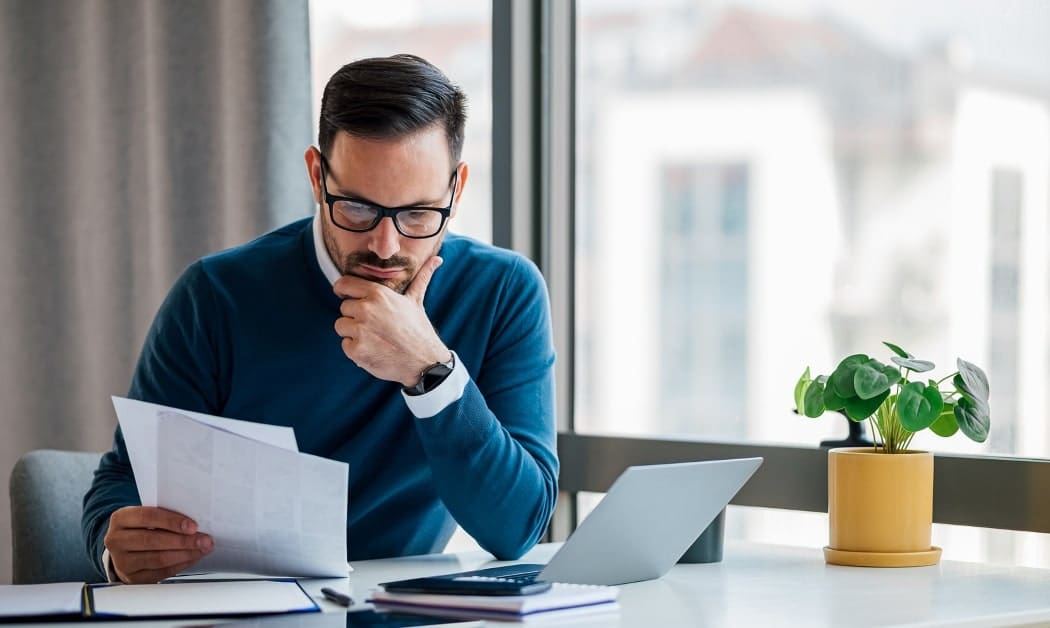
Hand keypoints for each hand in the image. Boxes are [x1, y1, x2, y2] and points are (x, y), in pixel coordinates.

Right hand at [104, 506, 212, 583]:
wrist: (123, 549)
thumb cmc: (140, 528)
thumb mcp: (145, 517)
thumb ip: (164, 516)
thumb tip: (193, 523)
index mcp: (120, 519)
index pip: (147, 516)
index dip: (171, 521)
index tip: (193, 526)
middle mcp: (116, 540)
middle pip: (153, 540)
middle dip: (183, 540)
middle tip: (204, 539)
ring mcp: (122, 562)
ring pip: (158, 559)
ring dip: (185, 554)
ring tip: (202, 549)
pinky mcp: (132, 578)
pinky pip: (160, 572)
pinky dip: (180, 565)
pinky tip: (192, 558)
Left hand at [333, 255, 449, 385]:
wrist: (424, 362)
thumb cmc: (419, 330)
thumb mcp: (416, 300)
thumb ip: (422, 277)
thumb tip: (438, 259)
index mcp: (378, 294)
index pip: (344, 284)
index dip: (343, 290)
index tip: (345, 296)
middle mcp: (366, 309)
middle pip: (344, 308)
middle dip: (356, 316)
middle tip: (375, 325)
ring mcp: (360, 330)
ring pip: (341, 326)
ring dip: (353, 333)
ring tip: (374, 337)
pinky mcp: (356, 350)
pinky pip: (345, 345)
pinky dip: (356, 349)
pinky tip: (373, 349)